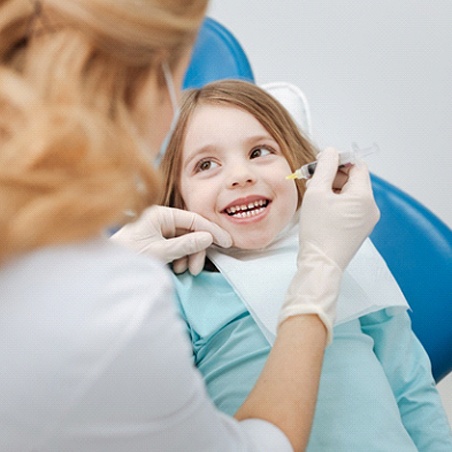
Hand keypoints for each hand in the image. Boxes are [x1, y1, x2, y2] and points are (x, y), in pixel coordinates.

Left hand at [111, 206, 231, 274]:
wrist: (105, 268)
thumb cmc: (128, 256)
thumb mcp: (160, 252)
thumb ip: (185, 245)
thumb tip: (208, 238)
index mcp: (161, 214)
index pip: (194, 219)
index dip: (212, 230)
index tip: (227, 242)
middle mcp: (161, 219)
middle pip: (191, 231)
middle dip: (197, 250)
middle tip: (197, 268)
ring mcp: (160, 229)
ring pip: (185, 240)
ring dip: (189, 256)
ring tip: (184, 271)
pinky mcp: (158, 240)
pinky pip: (177, 246)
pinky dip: (181, 257)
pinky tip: (177, 268)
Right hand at [278, 148, 379, 342]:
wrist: (320, 264)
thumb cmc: (318, 232)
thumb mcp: (316, 193)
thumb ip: (324, 167)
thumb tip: (330, 152)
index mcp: (364, 197)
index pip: (357, 166)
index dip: (339, 160)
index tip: (321, 161)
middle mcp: (370, 208)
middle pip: (354, 180)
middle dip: (332, 175)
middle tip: (312, 177)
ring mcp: (366, 220)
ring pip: (350, 194)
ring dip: (332, 188)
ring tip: (313, 193)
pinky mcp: (359, 229)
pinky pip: (350, 207)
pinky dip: (336, 202)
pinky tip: (320, 206)